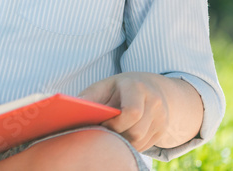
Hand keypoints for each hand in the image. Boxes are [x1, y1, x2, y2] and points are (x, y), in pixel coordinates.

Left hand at [78, 72, 201, 150]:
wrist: (147, 86)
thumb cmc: (117, 89)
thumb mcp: (102, 87)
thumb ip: (89, 98)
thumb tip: (69, 110)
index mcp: (136, 87)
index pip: (132, 112)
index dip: (115, 124)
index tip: (102, 125)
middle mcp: (154, 101)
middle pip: (136, 132)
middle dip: (117, 136)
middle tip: (103, 134)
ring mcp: (161, 116)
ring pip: (140, 142)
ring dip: (123, 143)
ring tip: (110, 135)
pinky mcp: (163, 129)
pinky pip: (145, 146)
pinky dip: (131, 145)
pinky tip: (122, 136)